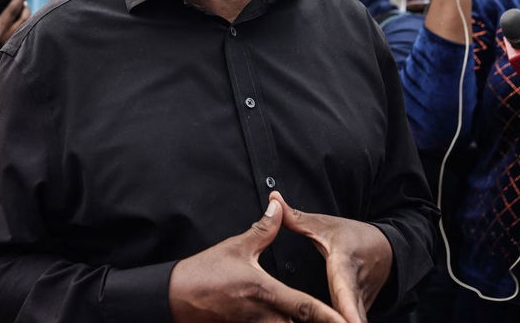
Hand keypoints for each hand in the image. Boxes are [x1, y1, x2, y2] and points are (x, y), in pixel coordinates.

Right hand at [169, 197, 347, 322]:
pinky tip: (285, 321)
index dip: (330, 317)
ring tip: (320, 320)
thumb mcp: (235, 247)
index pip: (306, 308)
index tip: (346, 321)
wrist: (173, 297)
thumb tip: (278, 208)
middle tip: (340, 320)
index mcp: (266, 292)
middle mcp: (262, 315)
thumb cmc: (203, 273)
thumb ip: (263, 230)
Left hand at [274, 192, 391, 322]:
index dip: (346, 308)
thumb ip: (296, 218)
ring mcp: (361, 303)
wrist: (388, 250)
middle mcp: (355, 288)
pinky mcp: (361, 311)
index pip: (345, 289)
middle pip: (349, 314)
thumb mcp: (325, 225)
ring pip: (350, 319)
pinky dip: (340, 322)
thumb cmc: (355, 237)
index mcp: (344, 265)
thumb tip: (273, 199)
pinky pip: (348, 320)